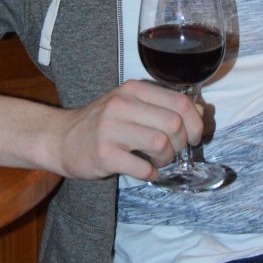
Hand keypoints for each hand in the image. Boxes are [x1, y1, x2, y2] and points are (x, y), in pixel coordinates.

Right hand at [48, 80, 203, 181]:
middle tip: (173, 151)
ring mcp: (111, 128)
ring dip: (166, 159)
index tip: (193, 137)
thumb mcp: (132, 105)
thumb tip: (201, 112)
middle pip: (174, 124)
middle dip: (182, 143)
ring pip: (161, 143)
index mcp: (133, 89)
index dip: (196, 123)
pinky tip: (145, 171)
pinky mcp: (103, 154)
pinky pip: (142, 167)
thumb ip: (164, 105)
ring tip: (157, 161)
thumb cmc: (103, 123)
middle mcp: (122, 104)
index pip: (180, 101)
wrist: (61, 138)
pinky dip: (150, 173)